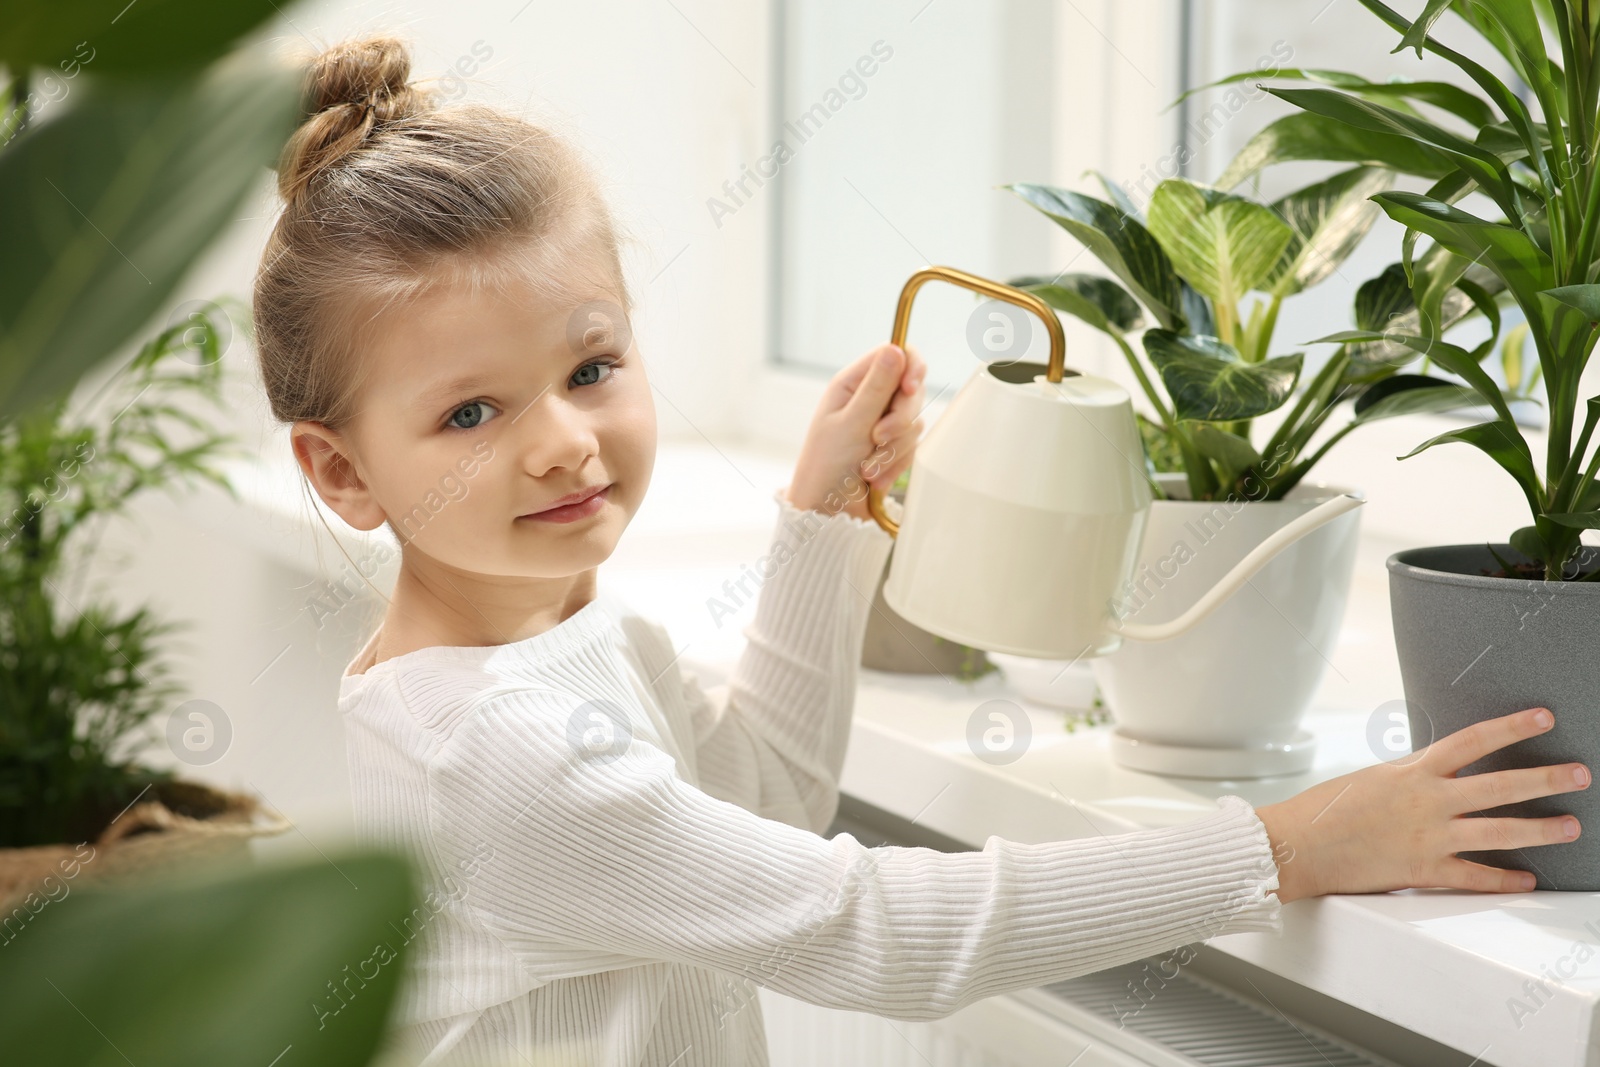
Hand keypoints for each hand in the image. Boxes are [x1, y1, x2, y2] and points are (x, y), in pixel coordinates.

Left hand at [785, 342, 926, 522]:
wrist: (828, 512)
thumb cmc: (827, 466)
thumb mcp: (851, 424)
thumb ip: (877, 388)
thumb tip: (896, 348)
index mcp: (853, 384)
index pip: (897, 355)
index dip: (912, 367)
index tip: (911, 389)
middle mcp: (870, 399)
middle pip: (912, 391)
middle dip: (899, 420)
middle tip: (877, 439)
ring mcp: (883, 423)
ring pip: (914, 423)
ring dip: (894, 450)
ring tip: (868, 468)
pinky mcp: (893, 447)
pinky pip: (913, 448)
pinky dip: (896, 465)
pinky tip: (875, 479)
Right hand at [1256, 706, 1588, 902]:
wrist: (1296, 845)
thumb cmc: (1325, 809)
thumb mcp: (1371, 778)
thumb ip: (1411, 777)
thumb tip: (1438, 774)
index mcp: (1412, 771)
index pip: (1473, 740)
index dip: (1512, 727)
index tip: (1544, 717)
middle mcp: (1427, 801)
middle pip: (1500, 785)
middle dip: (1546, 779)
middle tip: (1579, 773)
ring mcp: (1428, 836)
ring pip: (1498, 832)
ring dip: (1540, 829)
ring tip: (1570, 826)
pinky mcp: (1422, 870)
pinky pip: (1474, 876)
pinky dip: (1504, 879)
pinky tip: (1527, 880)